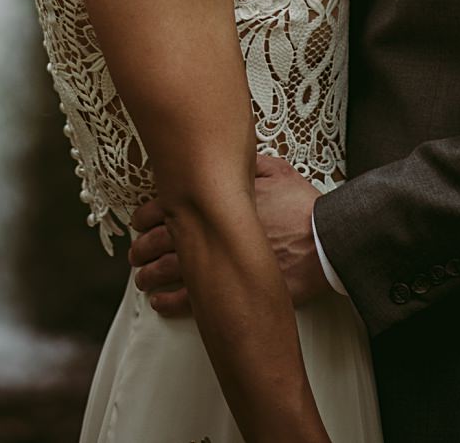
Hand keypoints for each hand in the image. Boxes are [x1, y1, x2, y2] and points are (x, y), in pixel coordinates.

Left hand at [129, 157, 329, 317]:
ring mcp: (221, 262)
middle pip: (164, 239)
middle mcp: (213, 230)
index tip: (138, 221)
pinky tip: (160, 304)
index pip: (170, 205)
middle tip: (134, 253)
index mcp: (218, 200)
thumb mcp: (277, 171)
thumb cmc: (303, 207)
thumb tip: (230, 155)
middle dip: (143, 247)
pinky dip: (172, 302)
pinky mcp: (233, 289)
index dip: (149, 214)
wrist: (325, 242)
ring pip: (172, 270)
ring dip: (151, 275)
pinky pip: (193, 300)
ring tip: (142, 280)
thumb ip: (249, 165)